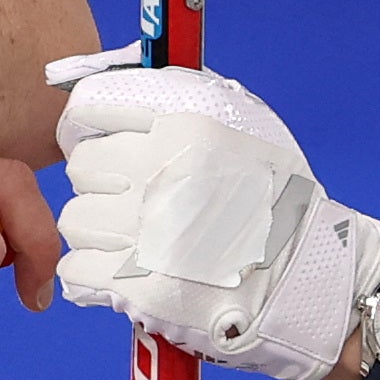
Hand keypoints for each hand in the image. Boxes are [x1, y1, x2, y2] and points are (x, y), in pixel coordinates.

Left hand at [54, 65, 375, 379]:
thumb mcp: (242, 122)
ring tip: (136, 238)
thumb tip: (112, 95)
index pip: (90, 106)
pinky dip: (93, 273)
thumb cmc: (274, 197)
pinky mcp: (140, 284)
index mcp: (187, 121)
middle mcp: (164, 168)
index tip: (98, 142)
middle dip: (100, 182)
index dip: (89, 127)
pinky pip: (76, 268)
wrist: (304, 276)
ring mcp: (150, 229)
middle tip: (132, 198)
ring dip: (98, 230)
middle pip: (81, 165)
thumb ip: (178, 100)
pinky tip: (125, 271)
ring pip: (76, 218)